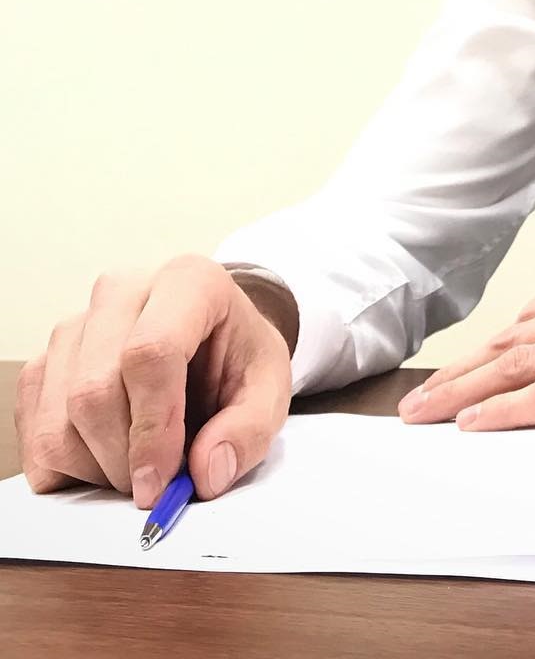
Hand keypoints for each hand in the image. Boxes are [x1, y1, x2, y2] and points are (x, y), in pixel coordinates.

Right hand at [13, 256, 292, 508]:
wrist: (212, 339)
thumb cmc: (237, 358)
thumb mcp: (269, 389)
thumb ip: (249, 430)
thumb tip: (206, 472)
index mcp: (188, 281)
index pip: (150, 353)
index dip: (152, 429)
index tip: (162, 481)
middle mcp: (122, 292)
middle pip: (94, 390)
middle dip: (123, 458)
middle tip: (156, 483)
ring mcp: (75, 324)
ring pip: (57, 417)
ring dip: (95, 466)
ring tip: (140, 464)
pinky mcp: (47, 361)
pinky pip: (34, 430)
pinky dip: (68, 465)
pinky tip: (109, 457)